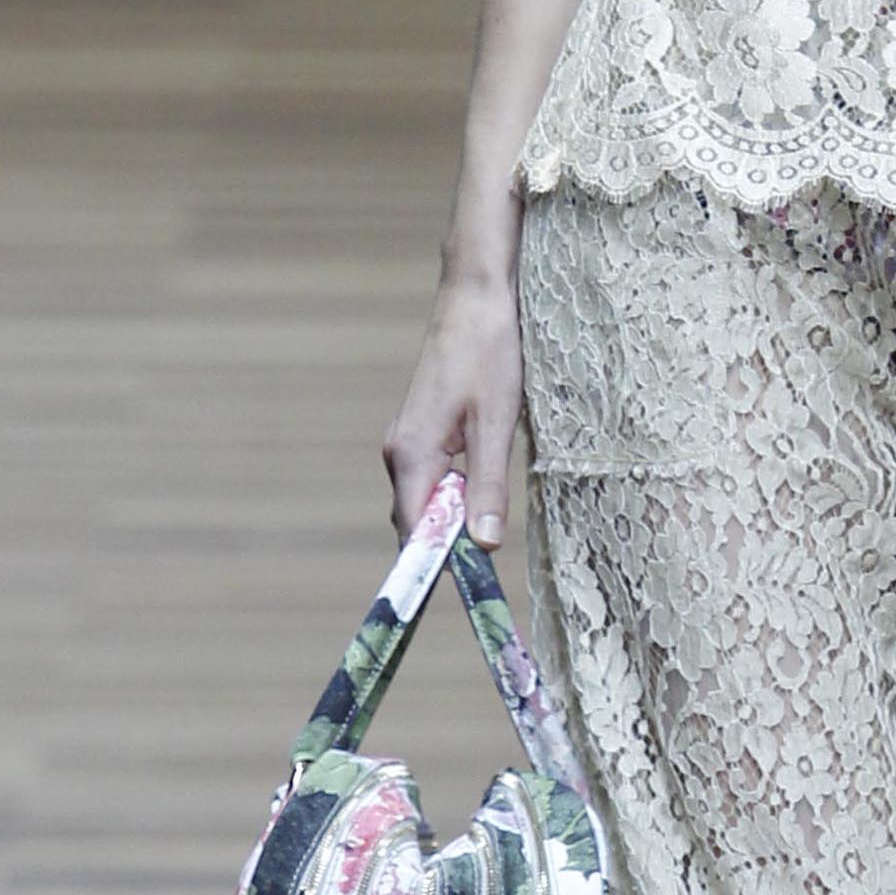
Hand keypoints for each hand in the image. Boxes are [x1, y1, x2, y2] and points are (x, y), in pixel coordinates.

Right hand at [383, 262, 522, 546]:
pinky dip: (455, 497)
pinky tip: (483, 488)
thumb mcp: (496, 423)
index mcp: (411, 455)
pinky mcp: (421, 435)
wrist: (476, 299)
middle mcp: (399, 454)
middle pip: (418, 524)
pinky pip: (433, 482)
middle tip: (491, 567)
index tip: (464, 594)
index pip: (414, 533)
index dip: (434, 568)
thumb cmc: (488, 353)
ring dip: (455, 519)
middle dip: (449, 546)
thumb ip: (487, 486)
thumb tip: (484, 546)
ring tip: (491, 524)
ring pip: (427, 503)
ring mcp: (406, 444)